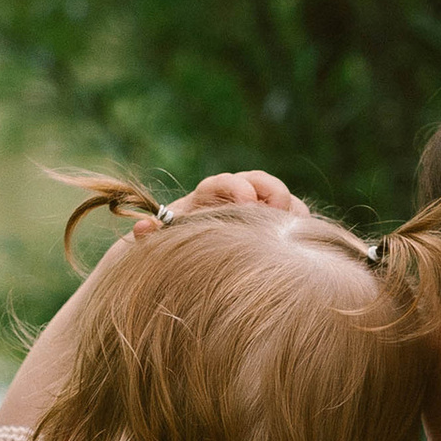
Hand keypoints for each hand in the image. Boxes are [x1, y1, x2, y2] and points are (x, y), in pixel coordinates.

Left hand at [128, 169, 302, 238]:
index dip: (236, 187)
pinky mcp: (275, 228)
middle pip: (261, 183)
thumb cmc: (175, 247)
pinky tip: (300, 247)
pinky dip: (299, 228)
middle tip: (277, 211)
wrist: (187, 258)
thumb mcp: (163, 241)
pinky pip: (295, 221)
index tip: (245, 200)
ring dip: (290, 210)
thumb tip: (140, 227)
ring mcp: (258, 211)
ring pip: (282, 201)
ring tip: (294, 229)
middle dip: (272, 193)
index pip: (225, 182)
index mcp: (208, 196)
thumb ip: (153, 233)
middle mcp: (236, 198)